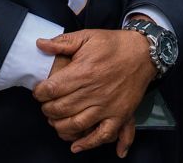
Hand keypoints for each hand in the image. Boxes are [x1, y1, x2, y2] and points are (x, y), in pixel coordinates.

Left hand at [33, 28, 154, 156]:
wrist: (143, 53)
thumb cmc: (113, 44)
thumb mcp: (87, 36)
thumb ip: (62, 42)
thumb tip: (40, 44)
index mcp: (83, 72)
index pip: (52, 89)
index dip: (40, 93)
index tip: (39, 92)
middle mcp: (94, 92)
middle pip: (61, 108)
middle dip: (48, 109)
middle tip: (46, 106)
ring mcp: (107, 106)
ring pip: (76, 125)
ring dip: (60, 126)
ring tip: (56, 121)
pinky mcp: (119, 115)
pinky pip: (102, 135)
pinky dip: (88, 143)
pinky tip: (76, 146)